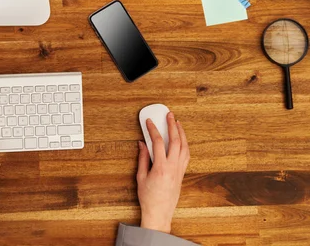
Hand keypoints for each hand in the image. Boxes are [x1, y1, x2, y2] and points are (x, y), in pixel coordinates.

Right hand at [137, 112, 189, 233]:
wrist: (159, 212)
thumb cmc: (148, 197)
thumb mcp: (140, 176)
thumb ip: (143, 158)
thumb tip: (143, 143)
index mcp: (161, 167)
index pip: (158, 142)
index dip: (153, 129)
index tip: (149, 121)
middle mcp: (173, 167)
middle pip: (176, 141)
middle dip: (173, 126)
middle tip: (169, 115)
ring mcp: (179, 170)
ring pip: (184, 147)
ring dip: (182, 133)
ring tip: (178, 123)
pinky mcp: (182, 174)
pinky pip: (186, 155)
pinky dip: (185, 144)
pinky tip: (182, 139)